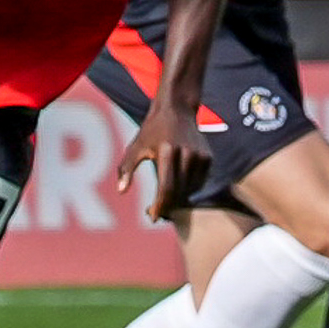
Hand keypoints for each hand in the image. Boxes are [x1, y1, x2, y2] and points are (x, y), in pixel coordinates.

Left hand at [117, 99, 209, 219]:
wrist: (176, 110)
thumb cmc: (151, 131)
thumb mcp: (135, 147)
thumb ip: (126, 169)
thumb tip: (121, 191)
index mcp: (167, 152)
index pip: (167, 188)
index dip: (160, 206)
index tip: (153, 217)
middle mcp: (187, 154)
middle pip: (178, 192)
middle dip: (166, 205)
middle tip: (154, 212)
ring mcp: (200, 156)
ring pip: (189, 190)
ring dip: (177, 199)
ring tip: (164, 199)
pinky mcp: (208, 158)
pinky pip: (198, 183)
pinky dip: (187, 189)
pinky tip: (177, 185)